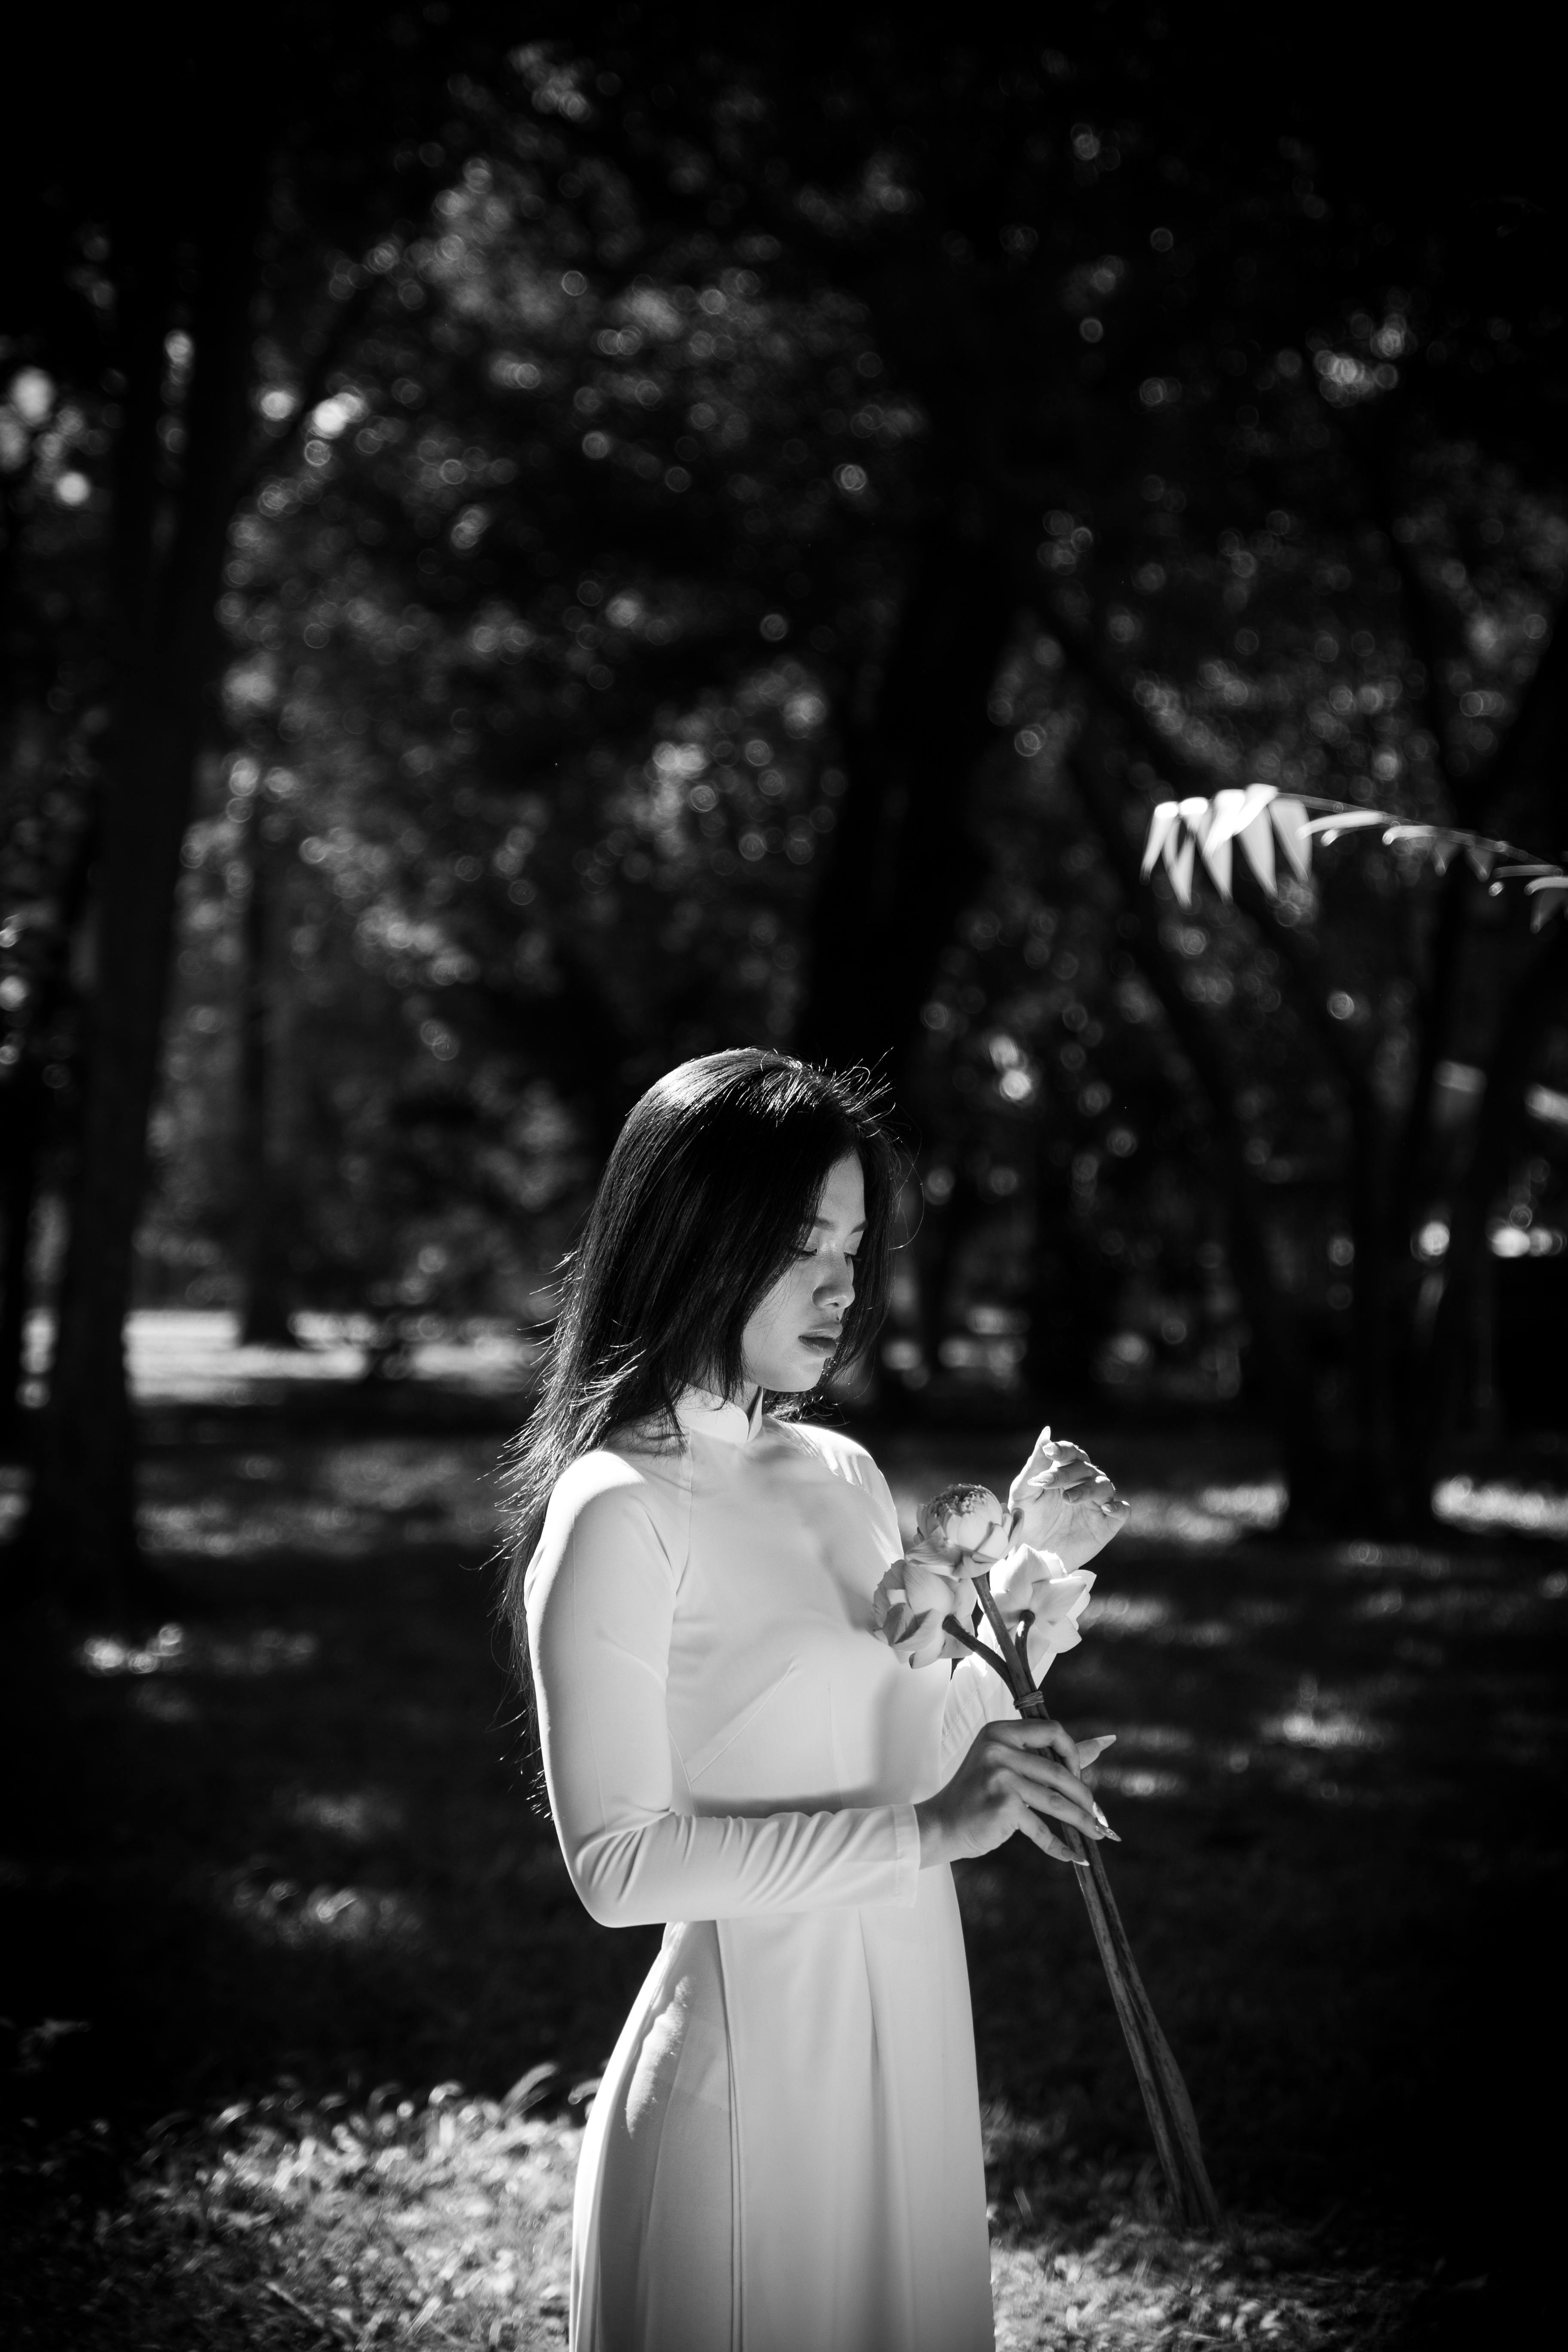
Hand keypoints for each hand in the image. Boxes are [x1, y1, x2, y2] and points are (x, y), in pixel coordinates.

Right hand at [915, 1720, 1117, 1868]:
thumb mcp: (1009, 1764)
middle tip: (1096, 1815)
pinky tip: (1072, 1855)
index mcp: (1000, 1731)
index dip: (1072, 1753)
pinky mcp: (1003, 1805)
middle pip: (1059, 1771)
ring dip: (1081, 1821)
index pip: (1052, 1730)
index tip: (1078, 1776)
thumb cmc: (979, 1794)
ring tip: (1096, 1834)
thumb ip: (1053, 1754)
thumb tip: (1103, 1744)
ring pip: (1056, 1801)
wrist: (942, 1824)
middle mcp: (998, 1749)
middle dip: (1084, 1797)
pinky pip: (1041, 1828)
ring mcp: (1000, 1777)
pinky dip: (1058, 1845)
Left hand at [1007, 1430, 1130, 1571]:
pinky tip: (1106, 1509)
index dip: (1062, 1450)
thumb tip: (1046, 1432)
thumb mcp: (1024, 1491)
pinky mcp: (1107, 1525)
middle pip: (1085, 1468)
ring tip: (1068, 1499)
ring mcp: (1098, 1504)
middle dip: (1065, 1473)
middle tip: (1046, 1483)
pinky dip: (1118, 1508)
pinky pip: (1122, 1511)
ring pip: (1104, 1485)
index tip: (1049, 1450)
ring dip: (1087, 1489)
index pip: (1071, 1453)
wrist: (1031, 1554)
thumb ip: (1035, 1464)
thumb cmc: (1028, 1519)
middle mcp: (1085, 1483)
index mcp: (1066, 1472)